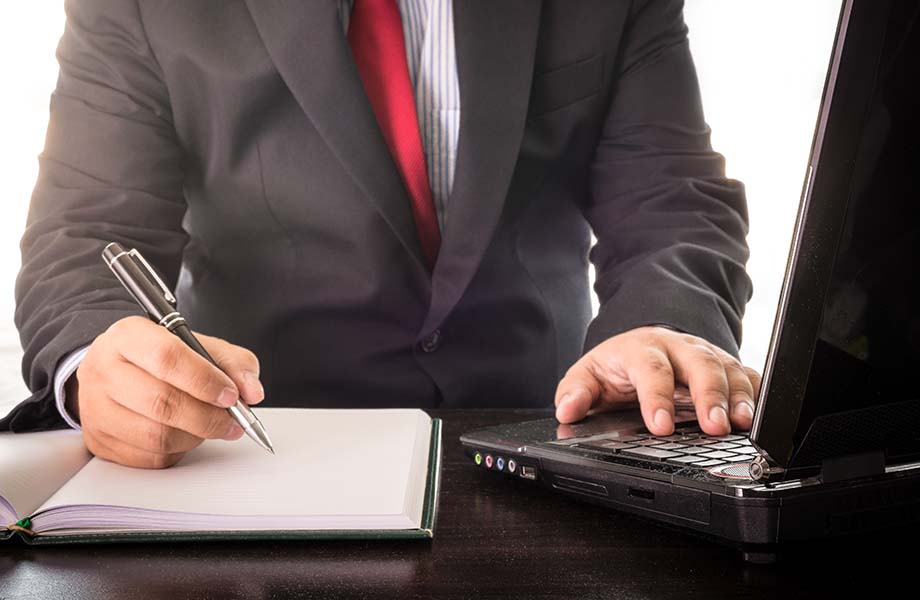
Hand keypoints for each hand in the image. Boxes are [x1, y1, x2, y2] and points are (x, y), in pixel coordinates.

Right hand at [69, 316, 264, 468]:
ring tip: (210, 426)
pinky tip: (185, 435)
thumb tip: (252, 392)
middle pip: (162, 402)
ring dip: (196, 436)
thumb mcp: (200, 346)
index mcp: (129, 336)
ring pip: (156, 435)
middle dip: (208, 417)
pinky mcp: (99, 440)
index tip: (231, 395)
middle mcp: (105, 369)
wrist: (117, 371)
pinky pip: (148, 457)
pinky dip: (177, 451)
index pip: (167, 357)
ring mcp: (96, 408)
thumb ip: (233, 363)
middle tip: (232, 421)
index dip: (205, 380)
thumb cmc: (161, 359)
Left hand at [554, 326, 760, 435]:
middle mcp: (677, 347)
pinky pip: (747, 375)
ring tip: (741, 424)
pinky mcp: (725, 366)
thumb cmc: (616, 366)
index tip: (660, 426)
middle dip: (709, 395)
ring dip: (738, 396)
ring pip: (727, 368)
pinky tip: (758, 416)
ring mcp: (704, 354)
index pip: (651, 369)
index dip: (657, 397)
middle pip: (699, 364)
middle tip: (714, 427)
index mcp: (641, 348)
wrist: (639, 346)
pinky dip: (756, 394)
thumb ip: (575, 392)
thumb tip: (568, 410)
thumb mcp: (587, 376)